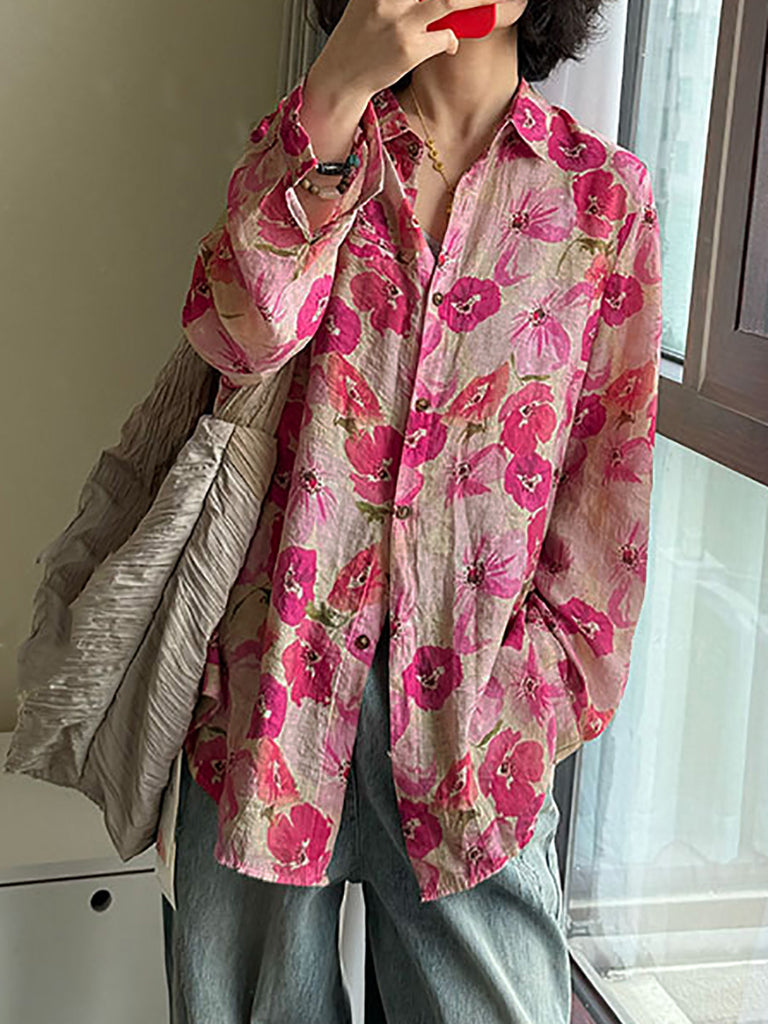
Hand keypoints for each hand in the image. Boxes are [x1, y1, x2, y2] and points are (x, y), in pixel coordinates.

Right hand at [311, 0, 501, 101]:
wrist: (342, 74)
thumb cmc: (362, 34)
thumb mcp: (378, 2)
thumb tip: (450, 5)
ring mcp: (399, 21)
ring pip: (450, 2)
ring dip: (476, 2)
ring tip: (495, 3)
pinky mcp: (408, 48)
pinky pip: (446, 36)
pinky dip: (452, 39)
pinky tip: (449, 43)